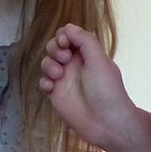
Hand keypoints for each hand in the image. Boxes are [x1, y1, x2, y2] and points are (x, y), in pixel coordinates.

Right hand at [40, 24, 150, 151]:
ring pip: (46, 62)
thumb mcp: (99, 60)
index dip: (63, 36)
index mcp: (87, 54)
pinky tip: (51, 88)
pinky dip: (44, 82)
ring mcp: (64, 79)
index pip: (69, 35)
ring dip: (48, 65)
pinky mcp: (56, 94)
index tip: (67, 43)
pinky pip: (43, 82)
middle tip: (64, 59)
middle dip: (54, 48)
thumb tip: (68, 28)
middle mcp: (75, 64)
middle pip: (55, 46)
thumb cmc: (107, 90)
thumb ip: (84, 40)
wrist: (107, 124)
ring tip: (58, 76)